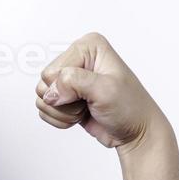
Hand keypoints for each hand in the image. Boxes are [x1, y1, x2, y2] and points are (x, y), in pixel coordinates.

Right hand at [33, 32, 171, 151]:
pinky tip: (80, 116)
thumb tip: (49, 93)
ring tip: (86, 109)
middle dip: (64, 101)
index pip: (53, 71)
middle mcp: (77, 58)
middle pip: (44, 83)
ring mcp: (70, 79)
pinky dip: (60, 119)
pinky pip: (44, 109)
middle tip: (88, 103)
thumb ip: (74, 82)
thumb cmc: (129, 108)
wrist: (136, 133)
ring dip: (62, 112)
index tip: (91, 94)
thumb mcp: (106, 90)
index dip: (67, 89)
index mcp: (88, 47)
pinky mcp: (65, 97)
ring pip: (42, 98)